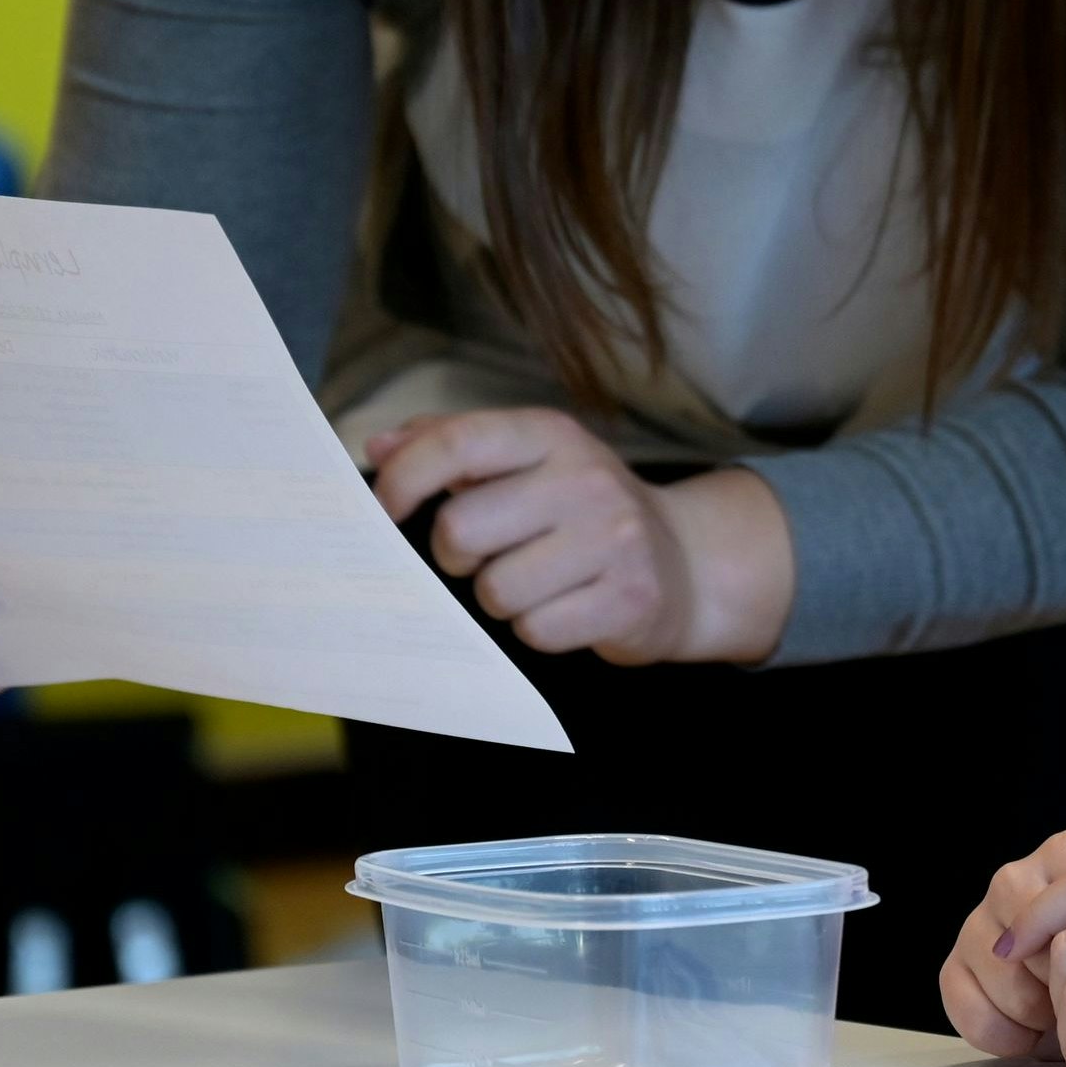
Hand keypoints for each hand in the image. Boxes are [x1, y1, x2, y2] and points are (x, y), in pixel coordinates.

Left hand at [366, 408, 793, 663]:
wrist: (686, 563)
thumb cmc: (584, 512)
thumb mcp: (528, 461)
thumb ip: (452, 446)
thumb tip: (379, 445)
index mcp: (551, 435)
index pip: (455, 444)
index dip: (403, 480)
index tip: (385, 510)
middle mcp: (586, 479)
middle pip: (462, 529)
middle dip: (458, 555)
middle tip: (486, 555)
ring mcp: (614, 539)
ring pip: (495, 590)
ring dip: (502, 598)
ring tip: (537, 582)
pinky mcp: (628, 599)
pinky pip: (535, 631)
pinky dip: (539, 629)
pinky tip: (567, 608)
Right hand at [940, 830, 1065, 1061]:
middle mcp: (1016, 878)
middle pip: (1037, 936)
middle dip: (1064, 983)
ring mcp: (980, 919)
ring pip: (1002, 971)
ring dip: (1035, 1012)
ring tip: (1063, 1018)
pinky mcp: (956, 964)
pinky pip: (966, 1004)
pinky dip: (1001, 1035)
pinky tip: (1028, 1037)